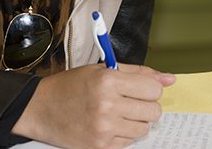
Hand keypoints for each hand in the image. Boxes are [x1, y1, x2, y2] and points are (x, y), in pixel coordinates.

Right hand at [13, 64, 175, 148]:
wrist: (41, 109)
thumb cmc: (71, 86)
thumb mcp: (101, 70)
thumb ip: (138, 73)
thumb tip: (170, 79)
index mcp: (108, 80)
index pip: (153, 88)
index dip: (149, 88)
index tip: (140, 88)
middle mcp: (107, 105)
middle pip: (153, 111)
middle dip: (145, 105)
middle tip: (128, 101)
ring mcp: (104, 129)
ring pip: (144, 129)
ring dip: (135, 122)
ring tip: (117, 114)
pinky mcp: (100, 147)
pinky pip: (129, 143)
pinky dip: (122, 135)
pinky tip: (107, 125)